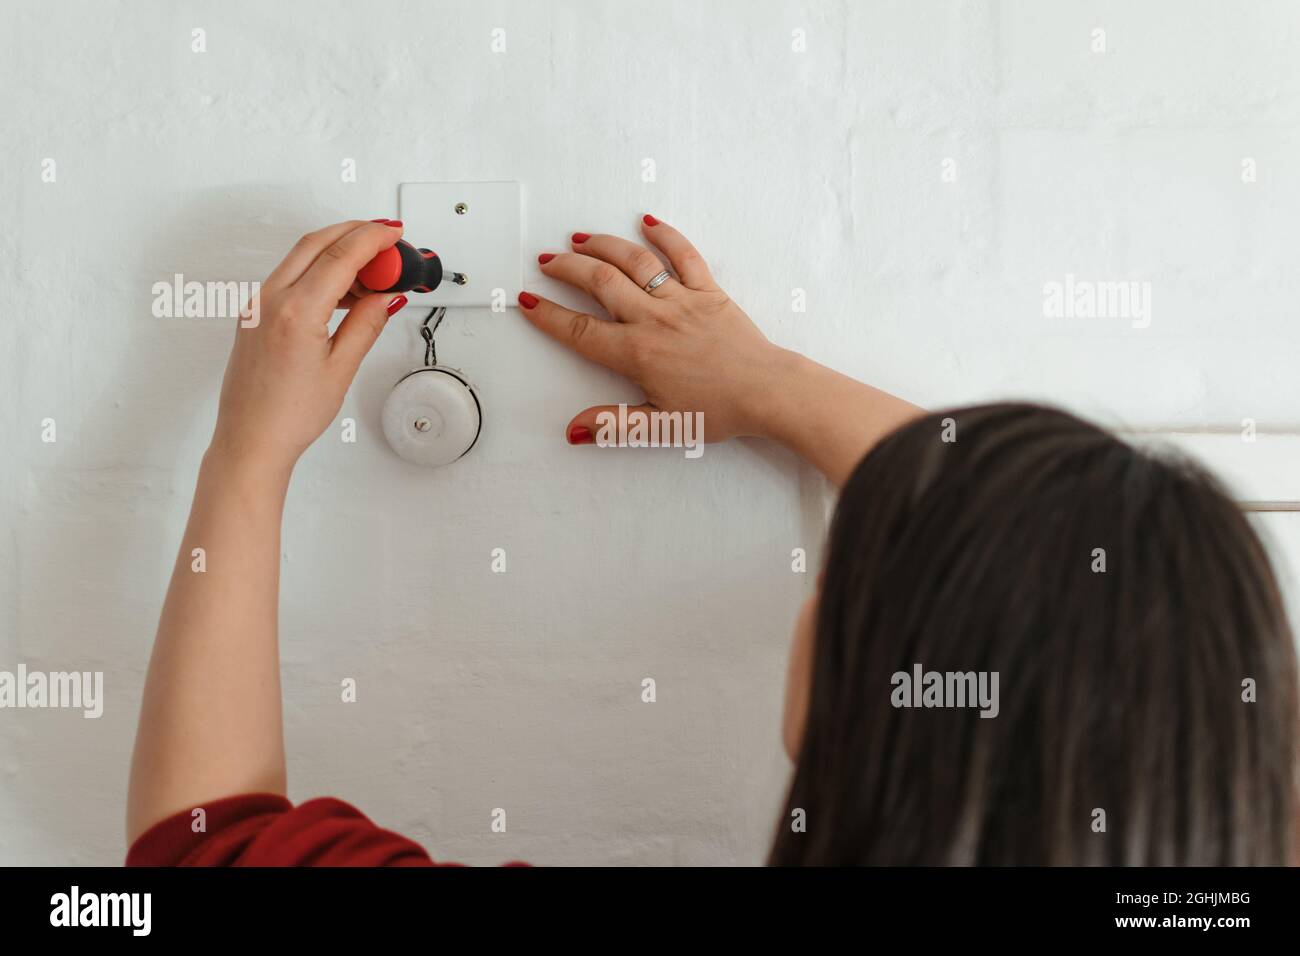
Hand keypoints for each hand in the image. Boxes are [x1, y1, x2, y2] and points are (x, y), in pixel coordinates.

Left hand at [209, 219, 409, 473]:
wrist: (250, 439)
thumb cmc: (287, 416)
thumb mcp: (341, 369)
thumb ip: (366, 324)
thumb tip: (385, 297)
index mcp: (295, 312)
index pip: (341, 255)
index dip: (373, 239)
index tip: (395, 234)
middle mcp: (270, 300)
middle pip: (317, 242)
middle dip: (356, 233)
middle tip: (388, 242)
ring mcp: (258, 304)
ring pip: (302, 256)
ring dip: (338, 252)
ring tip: (374, 274)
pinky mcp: (255, 314)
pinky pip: (290, 276)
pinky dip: (320, 271)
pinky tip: (344, 289)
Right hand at [518, 216, 788, 445]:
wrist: (768, 391)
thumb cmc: (720, 410)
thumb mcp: (661, 426)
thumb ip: (614, 424)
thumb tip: (573, 429)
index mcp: (637, 354)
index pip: (580, 331)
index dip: (549, 316)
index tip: (527, 301)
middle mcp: (654, 319)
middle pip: (600, 283)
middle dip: (567, 268)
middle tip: (546, 261)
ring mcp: (682, 300)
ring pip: (635, 262)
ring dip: (604, 245)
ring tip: (580, 238)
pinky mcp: (710, 291)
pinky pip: (684, 255)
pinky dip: (665, 235)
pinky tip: (647, 222)